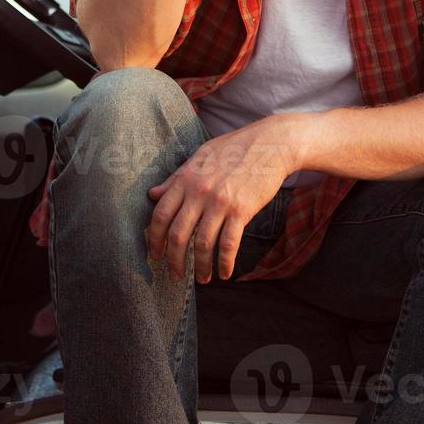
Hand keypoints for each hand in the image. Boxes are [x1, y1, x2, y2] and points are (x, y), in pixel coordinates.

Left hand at [145, 116, 296, 282]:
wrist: (271, 144)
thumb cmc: (234, 149)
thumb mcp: (199, 157)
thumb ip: (175, 178)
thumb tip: (152, 195)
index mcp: (186, 178)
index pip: (161, 214)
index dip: (155, 238)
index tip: (155, 254)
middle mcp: (199, 192)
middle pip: (178, 234)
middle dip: (174, 260)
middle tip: (174, 275)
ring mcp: (220, 202)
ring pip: (203, 244)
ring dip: (200, 267)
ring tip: (201, 280)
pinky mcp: (242, 210)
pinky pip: (229, 244)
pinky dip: (225, 263)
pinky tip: (225, 274)